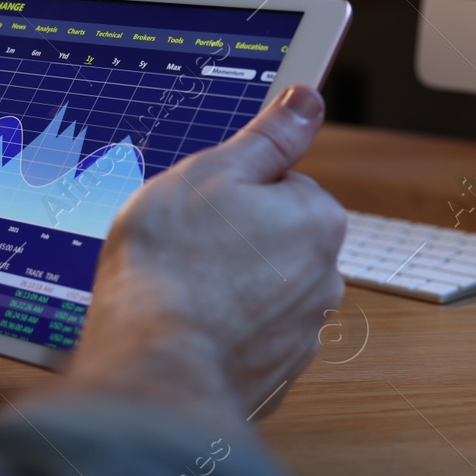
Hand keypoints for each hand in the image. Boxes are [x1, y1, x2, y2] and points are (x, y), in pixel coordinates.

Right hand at [60, 87, 346, 422]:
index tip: (202, 207)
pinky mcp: (275, 373)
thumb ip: (268, 137)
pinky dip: (225, 332)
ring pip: (262, 290)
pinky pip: (249, 337)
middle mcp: (325, 278)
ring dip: (230, 288)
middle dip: (236, 240)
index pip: (282, 184)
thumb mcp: (212, 172)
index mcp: (317, 219)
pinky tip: (189, 327)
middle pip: (276, 239)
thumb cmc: (172, 264)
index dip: (233, 190)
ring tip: (181, 290)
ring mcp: (301, 332)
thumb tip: (306, 102)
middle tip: (185, 246)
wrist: (150, 365)